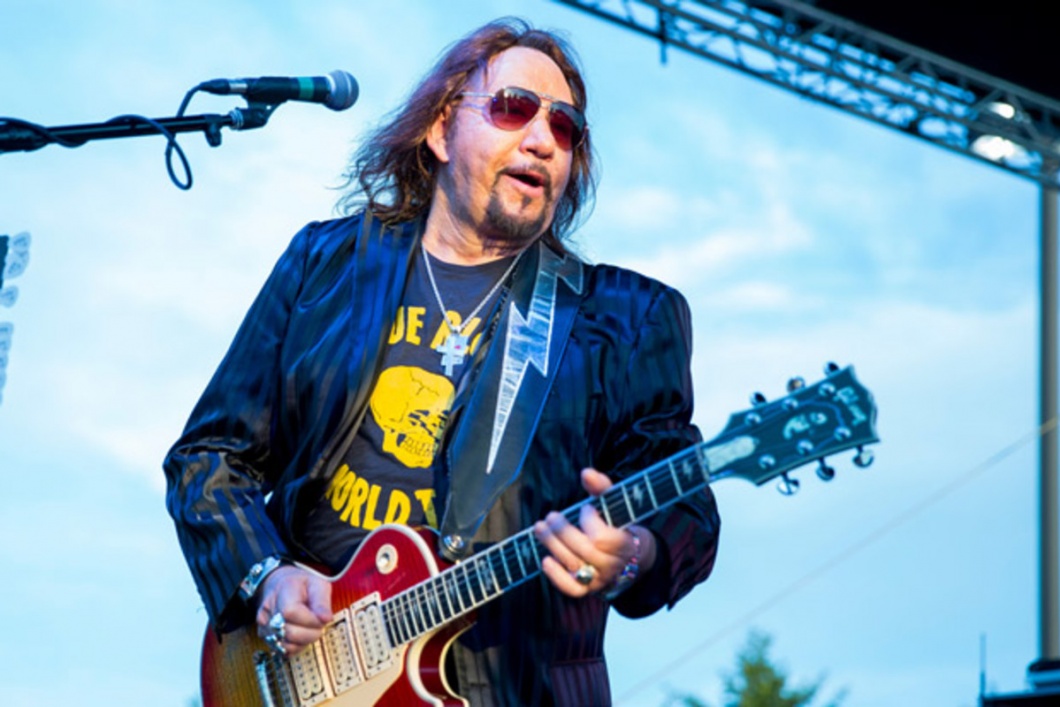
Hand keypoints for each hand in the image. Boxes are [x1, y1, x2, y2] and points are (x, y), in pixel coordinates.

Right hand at [255, 565, 332, 654]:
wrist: (281, 585)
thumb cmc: (302, 585)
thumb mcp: (318, 584)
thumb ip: (322, 602)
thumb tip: (326, 619)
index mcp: (283, 590)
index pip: (291, 612)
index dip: (310, 620)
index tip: (322, 618)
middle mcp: (269, 608)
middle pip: (289, 632)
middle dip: (311, 633)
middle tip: (319, 625)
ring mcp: (264, 623)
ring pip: (285, 645)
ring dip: (304, 641)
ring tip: (310, 628)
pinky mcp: (264, 635)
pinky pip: (282, 650)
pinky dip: (295, 646)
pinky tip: (301, 634)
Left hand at [533, 468, 655, 596]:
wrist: (629, 557)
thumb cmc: (616, 525)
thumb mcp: (614, 505)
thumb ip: (601, 487)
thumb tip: (586, 473)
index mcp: (624, 544)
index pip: (602, 538)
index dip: (589, 521)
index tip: (585, 509)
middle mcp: (613, 565)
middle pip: (585, 551)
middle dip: (563, 531)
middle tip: (550, 516)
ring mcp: (600, 579)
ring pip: (575, 566)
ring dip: (552, 545)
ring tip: (540, 528)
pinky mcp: (588, 589)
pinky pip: (572, 589)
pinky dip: (556, 576)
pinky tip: (545, 559)